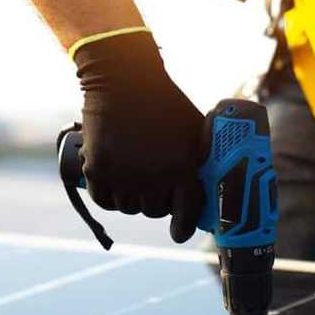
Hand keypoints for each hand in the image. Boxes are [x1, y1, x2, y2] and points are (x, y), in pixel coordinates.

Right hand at [74, 30, 205, 242]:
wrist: (123, 80)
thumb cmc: (164, 102)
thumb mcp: (194, 129)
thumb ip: (201, 157)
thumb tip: (216, 178)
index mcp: (183, 168)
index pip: (186, 212)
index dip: (183, 226)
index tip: (179, 233)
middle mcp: (154, 178)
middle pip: (154, 211)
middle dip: (156, 202)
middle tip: (154, 187)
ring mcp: (124, 177)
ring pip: (129, 208)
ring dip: (132, 199)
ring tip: (133, 179)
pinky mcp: (98, 171)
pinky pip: (104, 200)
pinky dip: (109, 196)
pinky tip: (114, 184)